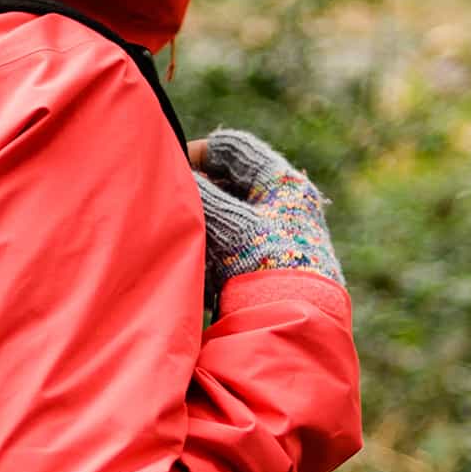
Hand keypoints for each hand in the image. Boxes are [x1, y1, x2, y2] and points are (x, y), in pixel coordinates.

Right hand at [191, 128, 341, 312]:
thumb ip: (199, 194)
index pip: (234, 149)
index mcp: (284, 183)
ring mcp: (279, 236)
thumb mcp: (229, 224)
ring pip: (229, 216)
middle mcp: (285, 205)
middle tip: (174, 205)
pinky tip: (196, 266)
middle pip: (231, 182)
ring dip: (203, 223)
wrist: (297, 323)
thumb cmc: (267, 264)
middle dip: (199, 192)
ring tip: (182, 236)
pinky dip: (212, 250)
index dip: (198, 152)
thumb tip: (177, 175)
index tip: (172, 170)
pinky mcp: (270, 266)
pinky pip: (233, 247)